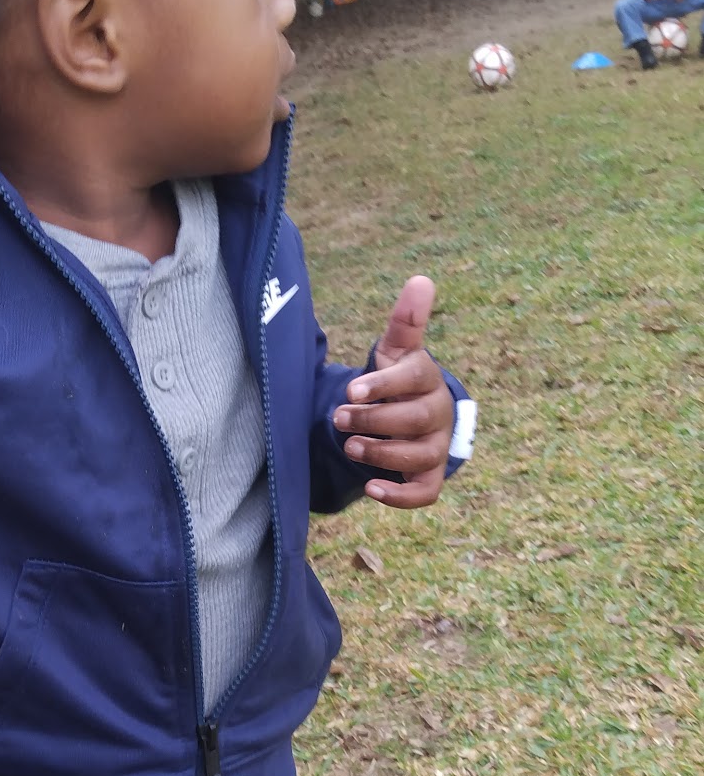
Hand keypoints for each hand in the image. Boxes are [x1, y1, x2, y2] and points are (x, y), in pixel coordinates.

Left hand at [332, 275, 453, 508]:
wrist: (410, 417)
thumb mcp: (397, 351)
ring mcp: (435, 448)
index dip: (383, 384)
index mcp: (427, 379)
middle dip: (372, 421)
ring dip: (381, 454)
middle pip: (412, 421)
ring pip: (416, 457)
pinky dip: (399, 495)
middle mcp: (437, 414)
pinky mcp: (429, 477)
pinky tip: (371, 489)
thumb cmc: (399, 380)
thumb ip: (405, 320)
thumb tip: (421, 279)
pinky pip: (424, 493)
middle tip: (338, 419)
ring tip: (350, 447)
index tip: (351, 389)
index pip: (413, 378)